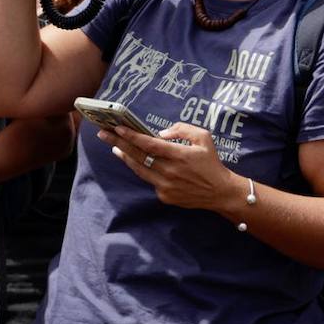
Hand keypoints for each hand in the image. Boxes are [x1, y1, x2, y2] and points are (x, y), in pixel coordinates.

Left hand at [97, 123, 240, 211]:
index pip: (149, 144)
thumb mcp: (204, 137)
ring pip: (139, 169)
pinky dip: (143, 169)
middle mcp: (169, 171)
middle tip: (104, 133)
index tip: (117, 127)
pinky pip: (150, 180)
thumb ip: (183, 130)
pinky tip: (136, 161)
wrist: (220, 192)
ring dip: (125, 157)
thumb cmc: (211, 162)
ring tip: (114, 147)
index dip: (131, 135)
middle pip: (138, 156)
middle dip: (118, 143)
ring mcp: (165, 186)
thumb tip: (162, 133)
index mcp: (179, 155)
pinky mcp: (165, 196)